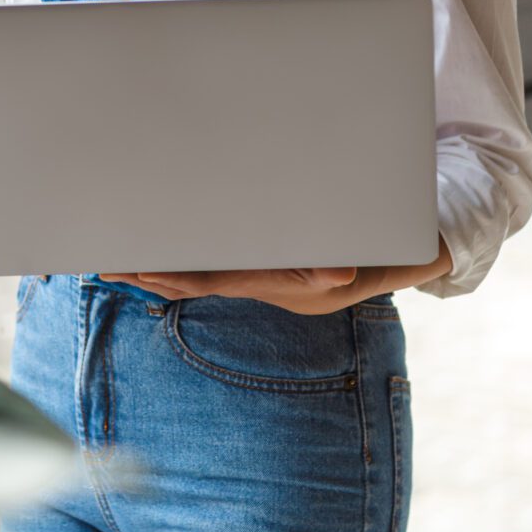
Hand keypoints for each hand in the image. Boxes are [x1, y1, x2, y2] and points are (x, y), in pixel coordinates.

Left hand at [99, 235, 452, 316]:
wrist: (422, 247)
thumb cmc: (404, 242)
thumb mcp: (390, 251)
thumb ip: (360, 264)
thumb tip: (336, 276)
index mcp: (298, 288)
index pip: (231, 281)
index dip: (188, 275)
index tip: (149, 270)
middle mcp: (280, 289)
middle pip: (205, 281)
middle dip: (155, 271)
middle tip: (109, 263)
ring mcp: (276, 281)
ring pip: (207, 276)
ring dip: (160, 266)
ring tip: (115, 259)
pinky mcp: (273, 267)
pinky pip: (220, 268)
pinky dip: (187, 261)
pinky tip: (156, 254)